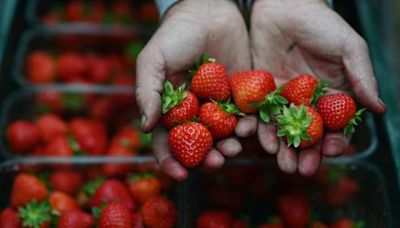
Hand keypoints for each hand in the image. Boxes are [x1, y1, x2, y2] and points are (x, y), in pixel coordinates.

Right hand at [136, 0, 250, 179]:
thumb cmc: (175, 35)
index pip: (167, 142)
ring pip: (224, 137)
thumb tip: (147, 128)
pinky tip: (249, 129)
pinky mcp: (241, 97)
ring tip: (235, 148)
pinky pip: (245, 118)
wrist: (209, 10)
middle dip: (206, 160)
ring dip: (229, 148)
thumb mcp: (153, 60)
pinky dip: (248, 128)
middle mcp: (194, 113)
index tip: (179, 175)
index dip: (171, 161)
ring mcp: (218, 107)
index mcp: (171, 110)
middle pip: (198, 146)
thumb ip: (147, 92)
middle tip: (215, 163)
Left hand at [249, 0, 385, 175]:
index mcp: (333, 93)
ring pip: (283, 128)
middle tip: (300, 170)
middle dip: (305, 153)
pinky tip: (256, 138)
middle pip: (308, 133)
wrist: (284, 5)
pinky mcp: (261, 91)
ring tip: (281, 162)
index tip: (332, 150)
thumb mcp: (349, 47)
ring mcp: (284, 97)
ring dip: (282, 147)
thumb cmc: (321, 23)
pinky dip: (258, 127)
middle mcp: (308, 100)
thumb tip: (380, 109)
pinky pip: (259, 113)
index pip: (336, 124)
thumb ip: (362, 77)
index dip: (335, 140)